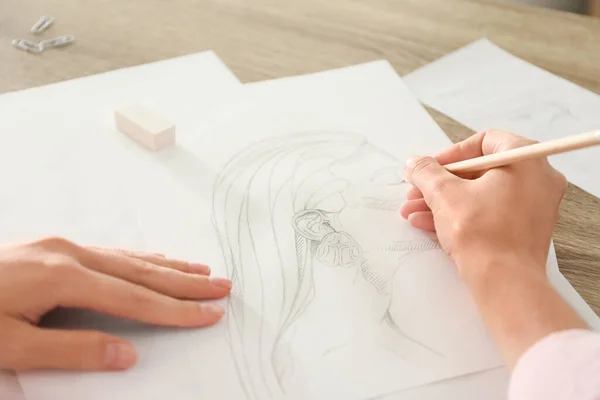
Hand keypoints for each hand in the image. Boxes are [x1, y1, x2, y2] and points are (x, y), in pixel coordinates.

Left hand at [0, 237, 230, 371]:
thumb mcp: (9, 346)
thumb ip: (73, 350)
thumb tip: (127, 354)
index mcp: (62, 277)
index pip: (135, 299)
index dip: (176, 310)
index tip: (209, 314)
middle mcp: (69, 254)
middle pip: (142, 272)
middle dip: (185, 282)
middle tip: (222, 286)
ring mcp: (61, 247)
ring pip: (128, 257)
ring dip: (168, 266)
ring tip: (200, 270)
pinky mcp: (53, 248)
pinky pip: (110, 252)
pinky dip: (139, 258)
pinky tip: (152, 260)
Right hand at [399, 130, 586, 368]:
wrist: (504, 283)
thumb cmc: (482, 233)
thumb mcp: (444, 194)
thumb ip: (426, 172)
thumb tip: (415, 163)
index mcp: (526, 160)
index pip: (484, 142)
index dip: (450, 154)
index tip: (429, 168)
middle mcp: (538, 179)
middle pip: (480, 171)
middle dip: (440, 183)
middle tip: (417, 191)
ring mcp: (534, 206)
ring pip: (481, 194)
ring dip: (443, 201)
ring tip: (413, 211)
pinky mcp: (525, 229)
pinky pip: (489, 212)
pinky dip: (461, 215)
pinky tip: (427, 223)